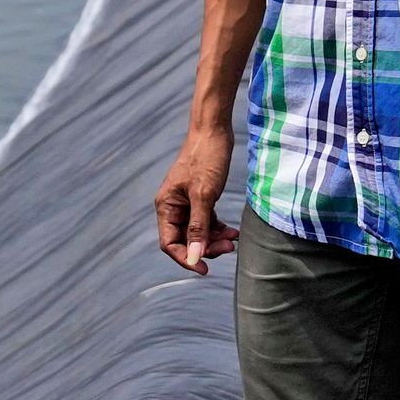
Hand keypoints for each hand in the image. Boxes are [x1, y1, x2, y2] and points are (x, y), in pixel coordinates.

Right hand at [156, 127, 240, 273]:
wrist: (214, 130)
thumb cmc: (206, 158)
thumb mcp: (204, 195)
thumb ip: (198, 227)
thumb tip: (194, 256)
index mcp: (166, 206)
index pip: (169, 243)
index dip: (185, 258)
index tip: (205, 269)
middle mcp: (173, 206)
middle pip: (185, 239)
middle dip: (205, 247)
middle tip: (228, 247)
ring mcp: (186, 202)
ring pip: (197, 232)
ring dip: (214, 239)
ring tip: (233, 239)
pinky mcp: (199, 197)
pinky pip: (206, 221)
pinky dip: (218, 228)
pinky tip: (232, 231)